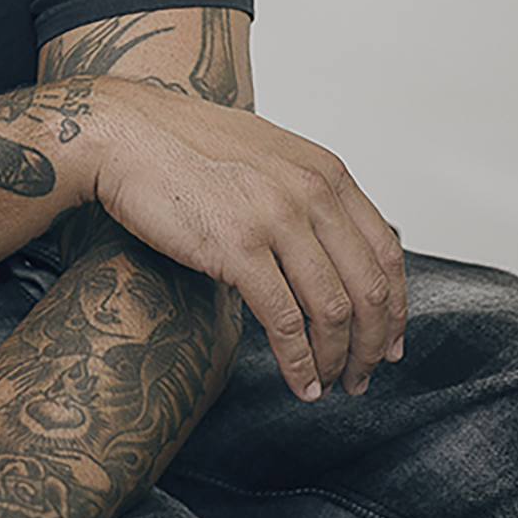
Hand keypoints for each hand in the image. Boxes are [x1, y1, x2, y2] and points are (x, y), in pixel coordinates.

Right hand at [87, 79, 405, 399]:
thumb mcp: (265, 155)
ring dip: (338, 360)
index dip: (395, 305)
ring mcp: (277, 220)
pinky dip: (300, 363)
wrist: (121, 132)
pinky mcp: (238, 249)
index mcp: (324, 171)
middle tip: (363, 374)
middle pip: (370, 287)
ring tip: (329, 384)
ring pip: (334, 311)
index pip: (386, 250)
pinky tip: (300, 382)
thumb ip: (303, 193)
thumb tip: (323, 246)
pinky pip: (286, 321)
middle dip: (372, 343)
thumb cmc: (180, 145)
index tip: (389, 337)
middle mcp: (311, 193)